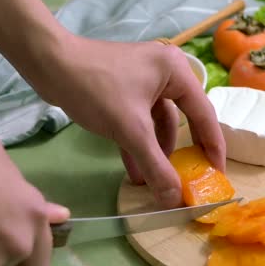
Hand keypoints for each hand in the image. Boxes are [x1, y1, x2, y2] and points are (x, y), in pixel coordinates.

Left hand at [28, 35, 225, 208]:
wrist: (48, 65)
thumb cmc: (97, 89)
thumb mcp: (130, 131)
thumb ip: (156, 166)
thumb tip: (173, 200)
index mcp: (177, 73)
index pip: (205, 116)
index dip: (213, 149)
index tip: (217, 175)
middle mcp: (167, 74)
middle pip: (184, 121)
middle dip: (180, 154)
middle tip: (188, 181)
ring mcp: (146, 82)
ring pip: (159, 124)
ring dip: (154, 152)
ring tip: (152, 183)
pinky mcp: (127, 90)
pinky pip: (141, 121)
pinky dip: (138, 144)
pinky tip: (133, 170)